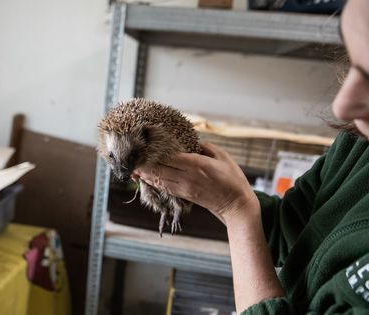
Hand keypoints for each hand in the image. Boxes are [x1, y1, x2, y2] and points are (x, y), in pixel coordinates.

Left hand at [134, 143, 259, 224]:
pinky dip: (153, 182)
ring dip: (145, 173)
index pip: (170, 156)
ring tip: (133, 166)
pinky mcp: (184, 196)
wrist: (236, 204)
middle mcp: (187, 177)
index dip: (155, 151)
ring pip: (159, 179)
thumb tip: (191, 142)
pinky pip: (164, 187)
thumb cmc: (232, 178)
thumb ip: (205, 147)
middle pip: (160, 168)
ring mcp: (184, 188)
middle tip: (132, 154)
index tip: (145, 143)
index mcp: (197, 164)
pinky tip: (145, 177)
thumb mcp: (223, 156)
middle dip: (145, 163)